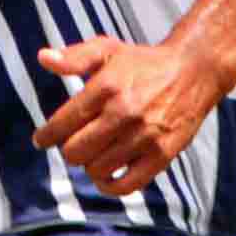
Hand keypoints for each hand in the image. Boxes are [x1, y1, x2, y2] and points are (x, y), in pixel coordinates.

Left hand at [32, 36, 228, 198]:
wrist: (193, 71)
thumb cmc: (144, 62)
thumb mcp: (108, 49)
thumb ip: (74, 57)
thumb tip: (43, 58)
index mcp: (107, 86)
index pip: (63, 123)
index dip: (46, 136)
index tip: (42, 140)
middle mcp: (124, 112)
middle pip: (75, 152)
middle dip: (69, 150)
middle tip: (74, 144)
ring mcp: (144, 136)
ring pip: (97, 170)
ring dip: (89, 165)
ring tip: (93, 155)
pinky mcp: (162, 154)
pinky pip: (126, 185)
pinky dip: (110, 186)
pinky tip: (106, 177)